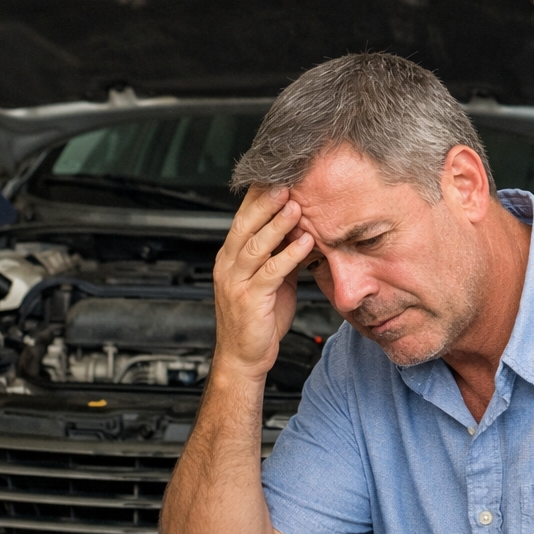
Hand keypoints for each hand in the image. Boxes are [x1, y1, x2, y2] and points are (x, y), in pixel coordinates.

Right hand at [212, 186, 313, 381]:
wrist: (243, 357)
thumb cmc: (258, 319)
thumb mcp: (270, 280)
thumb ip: (279, 254)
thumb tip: (302, 229)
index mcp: (230, 256)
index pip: (242, 217)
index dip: (258, 196)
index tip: (278, 176)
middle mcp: (228, 265)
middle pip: (245, 225)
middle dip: (266, 201)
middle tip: (287, 182)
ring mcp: (236, 282)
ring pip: (256, 245)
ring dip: (278, 224)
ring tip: (296, 207)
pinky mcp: (250, 299)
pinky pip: (270, 272)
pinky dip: (289, 255)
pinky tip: (305, 243)